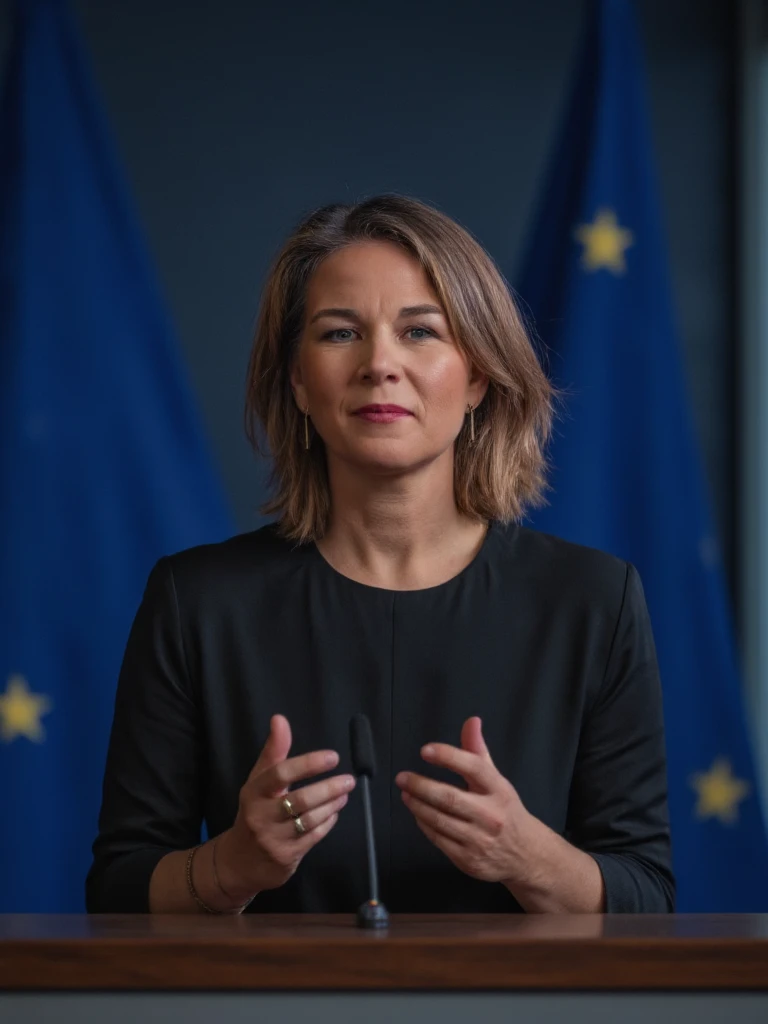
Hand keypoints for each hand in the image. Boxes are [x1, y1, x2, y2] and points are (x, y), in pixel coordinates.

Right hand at [215, 714, 355, 899]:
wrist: (239, 861)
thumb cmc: (255, 811)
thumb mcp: (258, 781)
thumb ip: (274, 751)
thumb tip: (279, 719)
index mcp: (254, 792)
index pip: (281, 774)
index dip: (308, 764)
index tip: (333, 757)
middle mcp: (261, 815)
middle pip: (300, 800)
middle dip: (328, 788)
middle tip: (349, 779)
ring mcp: (273, 839)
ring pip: (310, 820)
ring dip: (332, 805)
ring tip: (345, 793)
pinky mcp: (285, 857)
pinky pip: (313, 837)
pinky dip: (328, 823)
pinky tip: (335, 812)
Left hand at [395, 716, 533, 887]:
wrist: (525, 855)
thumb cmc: (506, 811)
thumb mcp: (497, 780)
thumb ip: (478, 751)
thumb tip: (471, 721)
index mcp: (499, 790)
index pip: (474, 767)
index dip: (448, 756)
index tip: (426, 751)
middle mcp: (490, 815)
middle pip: (450, 798)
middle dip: (422, 786)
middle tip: (402, 777)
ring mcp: (479, 839)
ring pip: (440, 820)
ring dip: (418, 805)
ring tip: (406, 793)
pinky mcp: (468, 859)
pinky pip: (439, 839)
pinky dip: (424, 824)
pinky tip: (417, 813)